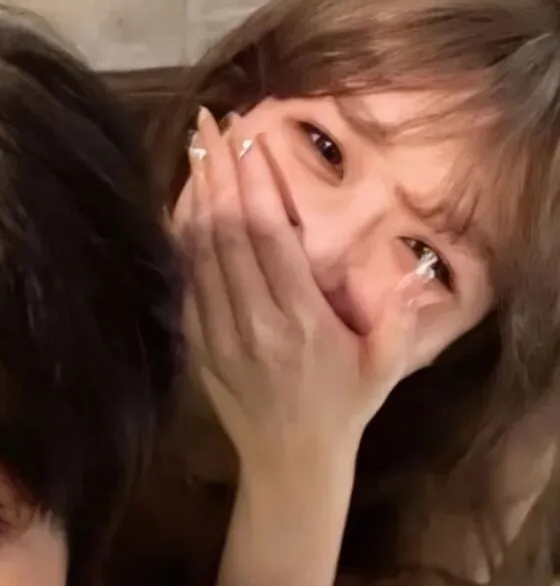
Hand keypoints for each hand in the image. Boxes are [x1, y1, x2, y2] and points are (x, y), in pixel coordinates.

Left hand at [174, 107, 450, 472]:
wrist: (290, 461)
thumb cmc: (344, 407)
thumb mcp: (386, 365)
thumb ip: (398, 317)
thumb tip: (405, 265)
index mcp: (299, 320)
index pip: (270, 237)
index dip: (256, 182)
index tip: (250, 137)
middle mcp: (253, 322)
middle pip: (226, 234)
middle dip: (219, 173)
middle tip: (211, 124)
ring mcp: (219, 335)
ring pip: (198, 254)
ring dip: (195, 198)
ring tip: (195, 151)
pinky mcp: (198, 347)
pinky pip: (184, 284)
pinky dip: (179, 241)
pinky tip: (179, 207)